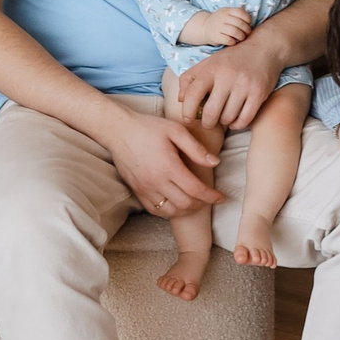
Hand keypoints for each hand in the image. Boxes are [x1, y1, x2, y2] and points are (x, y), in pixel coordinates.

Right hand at [107, 108, 225, 219]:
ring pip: (170, 211)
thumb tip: (215, 162)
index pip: (195, 190)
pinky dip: (169, 211)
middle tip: (209, 198)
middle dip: (201, 204)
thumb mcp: (175, 130)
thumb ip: (196, 148)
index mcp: (168, 166)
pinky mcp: (137, 191)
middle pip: (185, 204)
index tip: (221, 198)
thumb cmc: (148, 127)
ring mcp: (145, 188)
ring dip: (186, 210)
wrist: (118, 131)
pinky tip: (176, 203)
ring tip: (195, 202)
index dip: (211, 197)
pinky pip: (155, 210)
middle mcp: (156, 181)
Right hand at [179, 5, 253, 47]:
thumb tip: (250, 18)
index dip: (247, 18)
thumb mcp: (226, 13)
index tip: (249, 23)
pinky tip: (234, 41)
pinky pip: (228, 40)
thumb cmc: (220, 21)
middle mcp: (222, 18)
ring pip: (234, 32)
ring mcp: (218, 27)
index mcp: (226, 10)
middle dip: (246, 29)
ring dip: (241, 36)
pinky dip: (233, 42)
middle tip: (247, 33)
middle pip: (239, 23)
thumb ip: (236, 14)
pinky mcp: (215, 36)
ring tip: (241, 38)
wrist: (204, 27)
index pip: (240, 12)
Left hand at [181, 32, 281, 130]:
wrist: (264, 48)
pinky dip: (237, 124)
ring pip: (228, 118)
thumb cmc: (231, 59)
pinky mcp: (259, 93)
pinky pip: (244, 120)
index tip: (188, 118)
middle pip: (211, 112)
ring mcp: (244, 85)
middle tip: (208, 122)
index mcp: (212, 69)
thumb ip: (190, 79)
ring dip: (223, 122)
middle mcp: (227, 76)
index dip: (187, 111)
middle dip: (207, 123)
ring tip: (223, 117)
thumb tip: (181, 100)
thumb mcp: (208, 63)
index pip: (193, 95)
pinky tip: (235, 119)